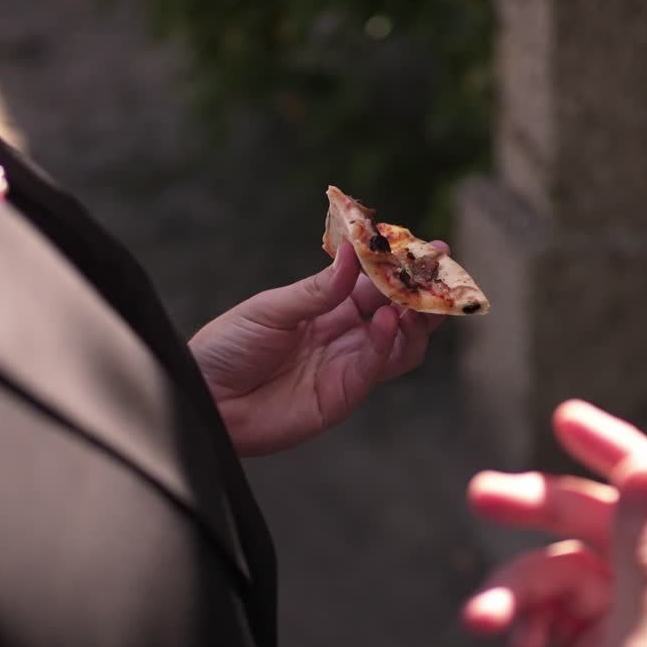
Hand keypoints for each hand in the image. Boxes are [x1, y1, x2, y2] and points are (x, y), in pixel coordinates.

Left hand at [189, 243, 445, 455]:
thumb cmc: (228, 348)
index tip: (423, 246)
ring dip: (417, 318)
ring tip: (421, 296)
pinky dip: (388, 341)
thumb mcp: (271, 309)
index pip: (374, 282)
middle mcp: (344, 334)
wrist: (206, 400)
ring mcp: (347, 364)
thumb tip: (352, 251)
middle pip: (398, 310)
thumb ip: (318, 288)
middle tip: (440, 267)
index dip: (398, 265)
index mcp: (325, 306)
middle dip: (421, 289)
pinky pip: (377, 366)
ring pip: (401, 342)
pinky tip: (388, 318)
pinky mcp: (343, 394)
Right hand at [462, 400, 646, 646]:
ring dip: (516, 588)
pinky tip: (506, 641)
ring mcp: (636, 627)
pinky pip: (554, 612)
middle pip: (605, 526)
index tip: (564, 420)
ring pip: (566, 572)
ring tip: (481, 620)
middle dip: (539, 516)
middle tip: (480, 497)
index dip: (619, 450)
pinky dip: (523, 620)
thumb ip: (645, 559)